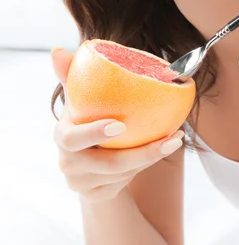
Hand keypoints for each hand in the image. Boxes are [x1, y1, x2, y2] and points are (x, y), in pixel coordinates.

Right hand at [51, 48, 183, 202]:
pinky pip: (127, 182)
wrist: (86, 156)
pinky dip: (146, 166)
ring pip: (123, 174)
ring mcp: (81, 183)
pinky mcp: (98, 194)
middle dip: (140, 154)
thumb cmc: (87, 116)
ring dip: (151, 156)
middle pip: (106, 164)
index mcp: (62, 135)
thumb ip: (71, 73)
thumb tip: (56, 50)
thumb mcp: (81, 96)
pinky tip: (163, 148)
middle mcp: (68, 163)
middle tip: (169, 137)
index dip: (95, 133)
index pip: (73, 138)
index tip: (120, 124)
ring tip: (175, 138)